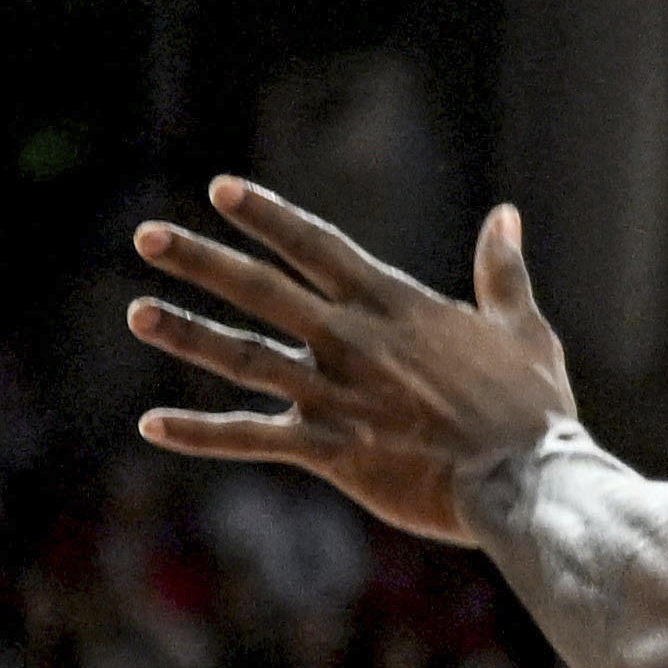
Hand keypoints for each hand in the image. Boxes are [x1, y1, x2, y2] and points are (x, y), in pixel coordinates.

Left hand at [132, 181, 582, 548]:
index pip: (318, 247)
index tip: (221, 189)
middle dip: (202, 260)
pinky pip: (252, 438)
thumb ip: (503, 271)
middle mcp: (355, 341)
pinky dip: (200, 433)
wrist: (525, 478)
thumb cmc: (530, 407)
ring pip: (245, 357)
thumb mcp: (522, 328)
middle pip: (264, 290)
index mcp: (397, 306)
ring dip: (187, 334)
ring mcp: (337, 394)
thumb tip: (505, 215)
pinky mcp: (330, 448)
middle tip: (146, 235)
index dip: (268, 216)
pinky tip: (151, 424)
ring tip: (137, 311)